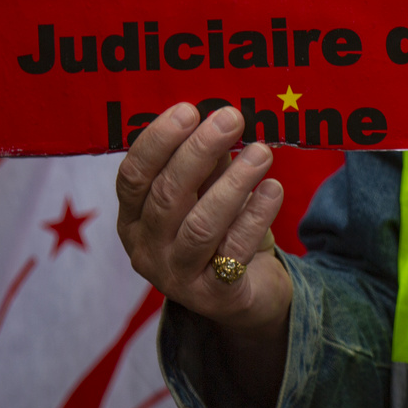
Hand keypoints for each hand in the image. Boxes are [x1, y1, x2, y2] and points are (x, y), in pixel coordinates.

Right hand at [115, 104, 290, 340]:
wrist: (245, 298)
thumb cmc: (221, 232)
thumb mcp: (207, 194)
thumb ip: (207, 162)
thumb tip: (220, 117)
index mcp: (134, 219)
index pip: (133, 176)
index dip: (158, 141)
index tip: (189, 110)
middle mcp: (146, 250)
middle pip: (166, 196)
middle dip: (199, 152)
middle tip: (232, 119)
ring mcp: (176, 277)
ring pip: (200, 225)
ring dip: (233, 183)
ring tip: (263, 152)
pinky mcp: (213, 296)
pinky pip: (234, 251)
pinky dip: (255, 216)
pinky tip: (274, 189)